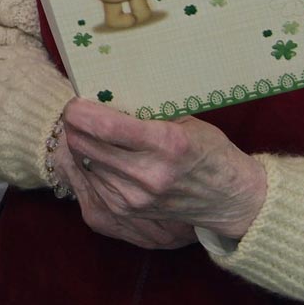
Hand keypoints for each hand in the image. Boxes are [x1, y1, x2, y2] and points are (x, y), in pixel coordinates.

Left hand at [59, 99, 268, 241]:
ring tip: (89, 131)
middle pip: (85, 145)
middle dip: (74, 125)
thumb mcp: (186, 121)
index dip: (81, 111)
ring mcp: (135, 197)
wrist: (229, 200)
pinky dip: (89, 164)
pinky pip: (91, 180)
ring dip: (80, 144)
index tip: (75, 100)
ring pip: (84, 162)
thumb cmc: (210, 152)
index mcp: (167, 143)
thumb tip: (106, 94)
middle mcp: (148, 174)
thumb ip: (148, 111)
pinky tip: (99, 153)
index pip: (107, 127)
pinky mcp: (126, 211)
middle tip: (76, 112)